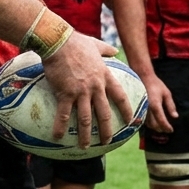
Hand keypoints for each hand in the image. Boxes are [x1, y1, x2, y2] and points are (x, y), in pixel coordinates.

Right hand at [41, 34, 128, 148]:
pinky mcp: (65, 94)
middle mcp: (96, 87)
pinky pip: (64, 115)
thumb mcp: (96, 44)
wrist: (59, 42)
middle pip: (105, 113)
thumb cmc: (76, 42)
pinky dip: (60, 128)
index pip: (120, 96)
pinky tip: (58, 137)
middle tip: (108, 142)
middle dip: (107, 130)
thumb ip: (106, 50)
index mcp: (104, 76)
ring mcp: (81, 92)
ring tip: (85, 147)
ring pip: (86, 119)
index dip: (126, 110)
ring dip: (86, 135)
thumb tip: (115, 50)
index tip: (131, 121)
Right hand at [140, 73, 177, 132]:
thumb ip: (171, 106)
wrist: (142, 78)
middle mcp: (146, 109)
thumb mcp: (167, 93)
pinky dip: (149, 124)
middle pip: (154, 125)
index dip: (167, 127)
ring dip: (155, 127)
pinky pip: (143, 120)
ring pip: (147, 124)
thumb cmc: (156, 85)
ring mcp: (141, 110)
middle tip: (167, 129)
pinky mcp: (137, 109)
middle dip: (161, 129)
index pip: (161, 120)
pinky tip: (154, 122)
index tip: (171, 130)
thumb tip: (175, 116)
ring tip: (161, 127)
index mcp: (155, 105)